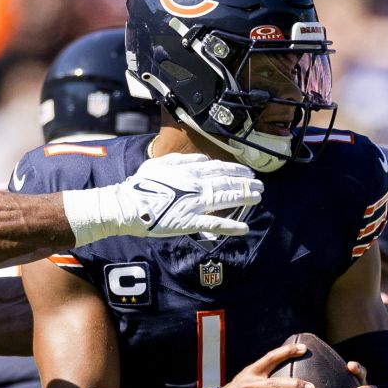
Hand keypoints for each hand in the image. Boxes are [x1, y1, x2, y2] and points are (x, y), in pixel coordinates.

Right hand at [120, 153, 262, 236]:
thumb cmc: (140, 185)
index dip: (236, 171)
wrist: (126, 205)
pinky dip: (231, 226)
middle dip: (245, 184)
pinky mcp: (189, 222)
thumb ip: (183, 160)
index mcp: (188, 171)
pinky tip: (245, 228)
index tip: (248, 173)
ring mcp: (193, 204)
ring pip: (225, 200)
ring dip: (244, 198)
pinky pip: (214, 224)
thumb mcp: (160, 163)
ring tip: (258, 198)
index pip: (218, 169)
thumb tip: (203, 159)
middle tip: (260, 185)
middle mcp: (195, 186)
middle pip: (226, 183)